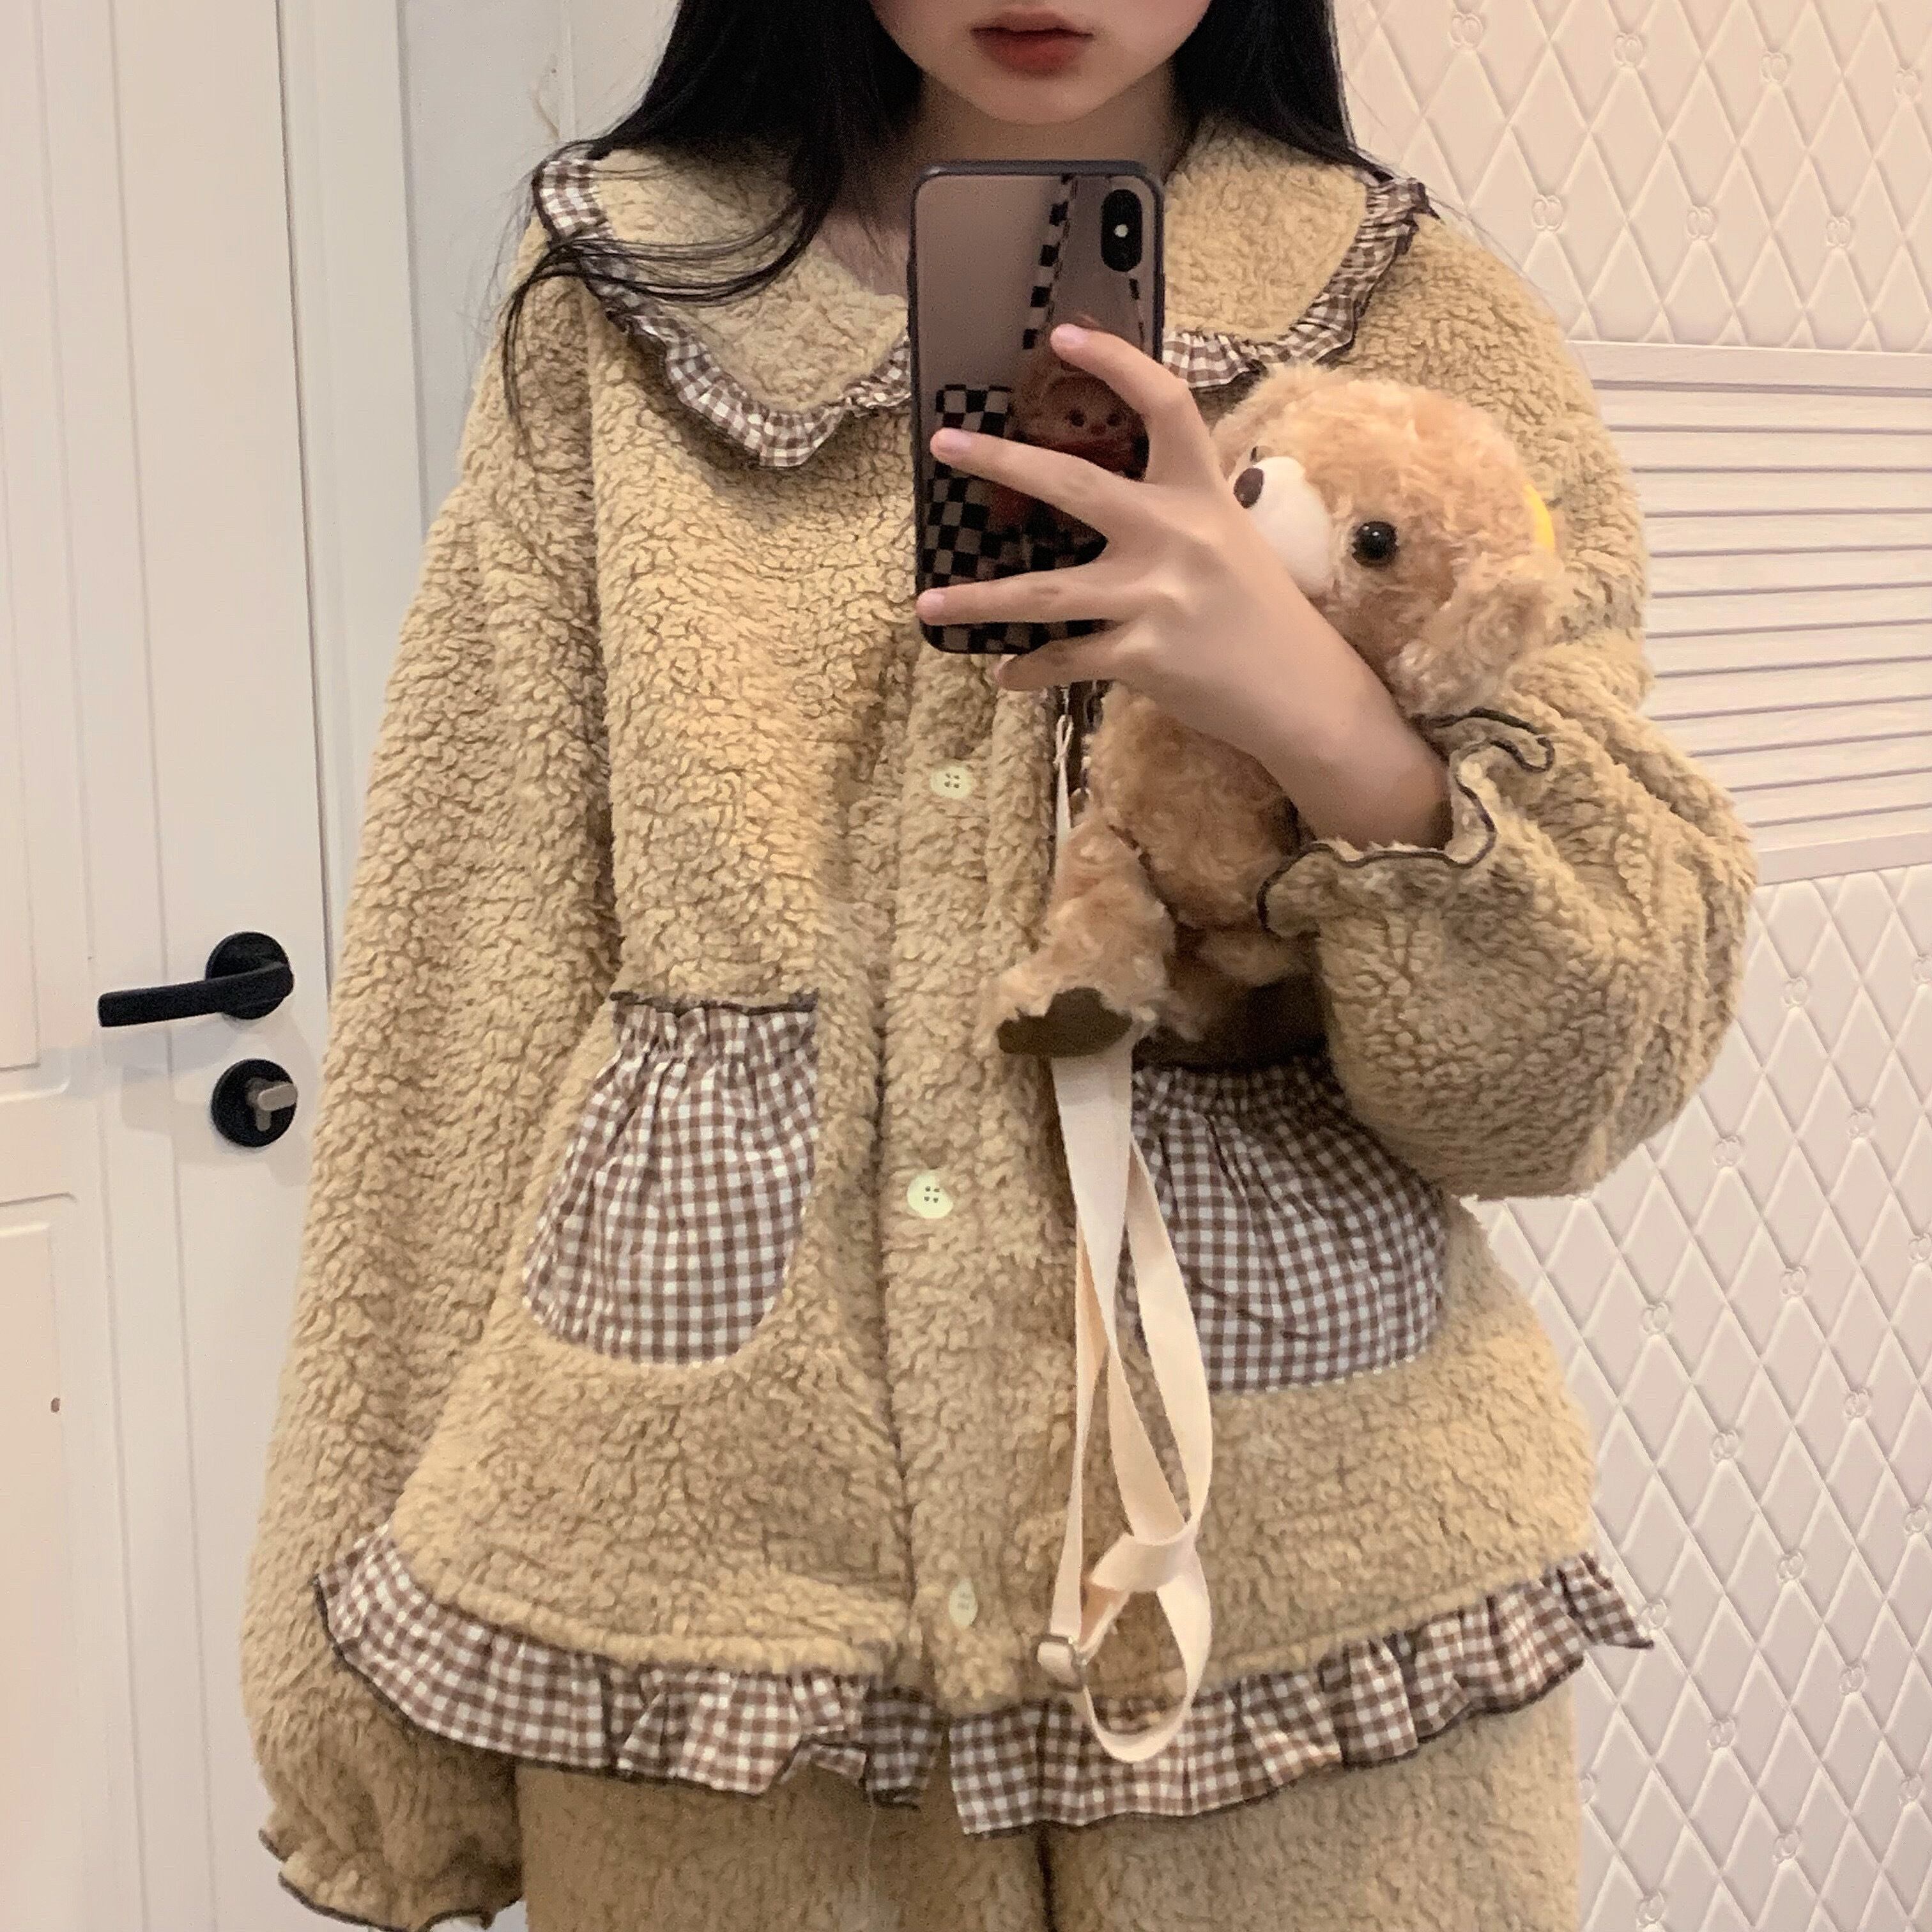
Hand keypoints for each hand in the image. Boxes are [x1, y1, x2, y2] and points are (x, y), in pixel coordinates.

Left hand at [915, 324, 1450, 850]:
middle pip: (1076, 485)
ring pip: (1046, 592)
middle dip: (1003, 462)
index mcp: (1202, 495)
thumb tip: (1106, 498)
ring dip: (980, 601)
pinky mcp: (1144, 655)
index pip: (1164, 405)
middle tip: (944, 444)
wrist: (1302, 692)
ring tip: (928, 603)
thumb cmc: (1260, 614)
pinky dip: (1031, 670)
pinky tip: (1006, 673)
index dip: (1117, 362)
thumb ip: (1176, 511)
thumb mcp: (1229, 542)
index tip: (1066, 335)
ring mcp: (1157, 596)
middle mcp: (1177, 534)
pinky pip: (1066, 660)